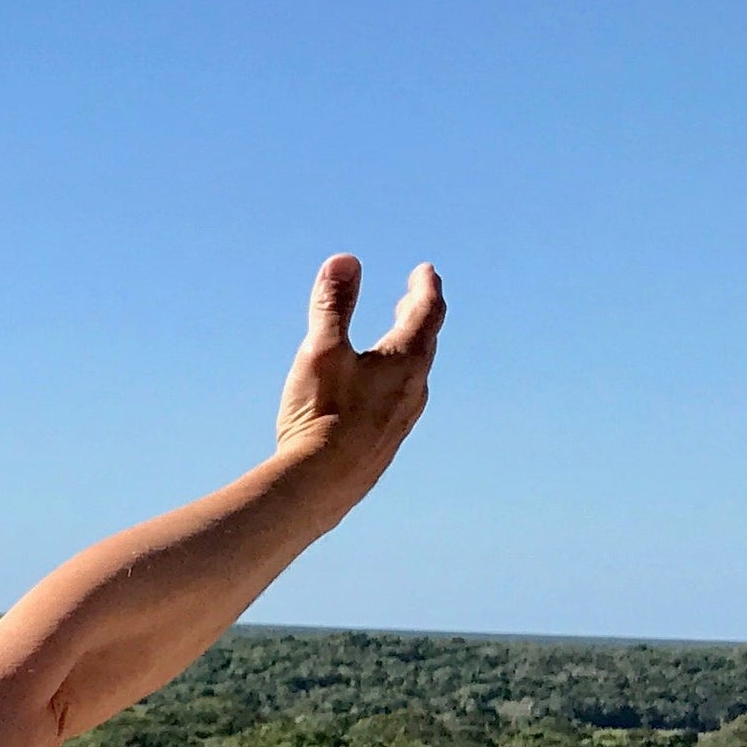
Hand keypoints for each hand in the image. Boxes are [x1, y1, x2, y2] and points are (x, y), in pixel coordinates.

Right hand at [274, 252, 445, 491]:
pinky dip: (392, 384)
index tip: (424, 271)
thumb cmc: (323, 414)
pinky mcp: (385, 446)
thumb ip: (333, 306)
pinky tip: (373, 398)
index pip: (425, 311)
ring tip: (394, 347)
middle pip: (424, 343)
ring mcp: (402, 420)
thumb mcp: (322, 351)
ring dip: (406, 353)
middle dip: (418, 316)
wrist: (321, 486)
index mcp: (404, 360)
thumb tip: (344, 260)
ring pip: (413, 375)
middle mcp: (413, 389)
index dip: (425, 287)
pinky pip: (397, 404)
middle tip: (412, 299)